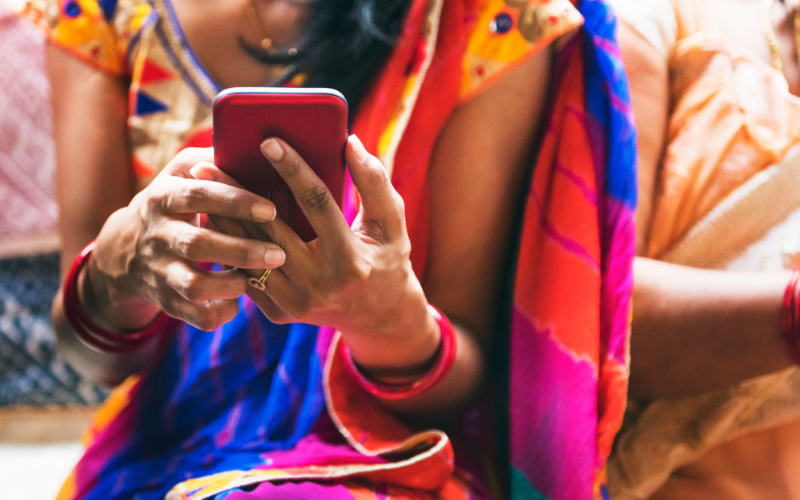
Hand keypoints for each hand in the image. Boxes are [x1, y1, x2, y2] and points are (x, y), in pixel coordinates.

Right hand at [87, 148, 285, 331]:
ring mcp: (160, 270)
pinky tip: (236, 302)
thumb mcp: (181, 172)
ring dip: (230, 284)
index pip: (200, 195)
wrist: (123, 249)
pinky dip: (218, 313)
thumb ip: (212, 157)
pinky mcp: (165, 299)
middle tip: (279, 254)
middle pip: (199, 244)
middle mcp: (159, 234)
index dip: (235, 203)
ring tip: (254, 278)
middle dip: (242, 250)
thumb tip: (252, 140)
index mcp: (165, 196)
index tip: (270, 209)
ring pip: (193, 285)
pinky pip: (193, 315)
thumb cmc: (172, 202)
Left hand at [196, 136, 439, 370]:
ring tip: (200, 190)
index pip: (318, 204)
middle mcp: (320, 285)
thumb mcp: (392, 224)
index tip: (268, 141)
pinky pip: (247, 277)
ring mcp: (297, 304)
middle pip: (269, 230)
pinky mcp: (280, 314)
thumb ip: (374, 182)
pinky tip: (212, 222)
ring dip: (222, 221)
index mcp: (351, 260)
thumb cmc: (388, 261)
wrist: (379, 318)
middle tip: (207, 164)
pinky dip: (229, 248)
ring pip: (249, 256)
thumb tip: (349, 142)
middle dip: (236, 194)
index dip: (293, 169)